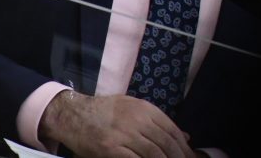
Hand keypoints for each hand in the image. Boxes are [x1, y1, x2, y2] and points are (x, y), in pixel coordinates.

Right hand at [39, 90, 195, 157]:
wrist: (75, 114)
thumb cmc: (106, 112)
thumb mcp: (134, 108)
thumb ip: (158, 122)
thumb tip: (185, 137)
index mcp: (145, 109)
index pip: (172, 130)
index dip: (183, 148)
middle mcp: (137, 120)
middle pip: (165, 143)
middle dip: (178, 157)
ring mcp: (124, 135)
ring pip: (153, 153)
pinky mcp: (111, 149)